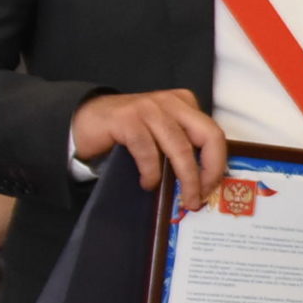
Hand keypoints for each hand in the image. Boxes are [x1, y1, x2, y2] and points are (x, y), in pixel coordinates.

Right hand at [71, 89, 227, 208]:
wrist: (84, 119)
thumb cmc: (127, 131)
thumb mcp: (161, 134)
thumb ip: (182, 146)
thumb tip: (204, 182)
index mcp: (184, 104)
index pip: (214, 133)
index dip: (217, 163)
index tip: (212, 187)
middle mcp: (171, 103)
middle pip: (207, 136)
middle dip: (209, 170)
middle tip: (202, 195)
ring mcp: (149, 109)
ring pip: (180, 147)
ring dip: (186, 178)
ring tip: (183, 199)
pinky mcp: (127, 119)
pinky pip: (148, 151)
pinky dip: (152, 173)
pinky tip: (148, 183)